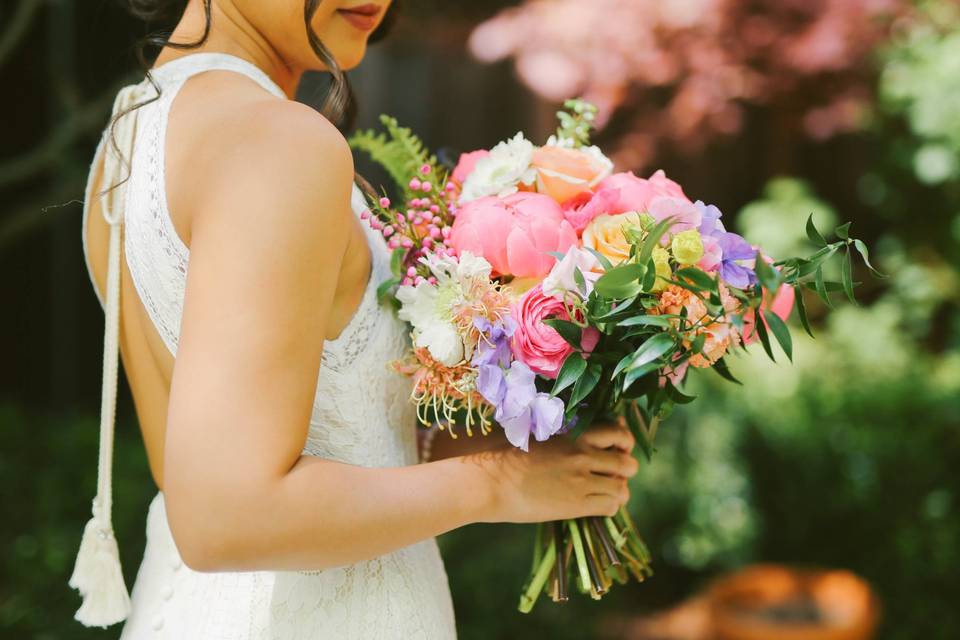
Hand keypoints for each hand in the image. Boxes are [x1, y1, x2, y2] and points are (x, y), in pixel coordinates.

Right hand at [474, 420, 639, 522]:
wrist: (490, 479)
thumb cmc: (504, 453)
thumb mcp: (537, 433)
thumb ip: (562, 434)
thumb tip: (576, 438)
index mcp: (574, 433)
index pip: (617, 432)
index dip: (623, 442)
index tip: (617, 448)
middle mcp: (583, 454)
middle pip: (625, 463)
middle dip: (626, 469)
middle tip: (616, 474)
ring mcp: (581, 480)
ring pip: (621, 488)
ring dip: (619, 491)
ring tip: (611, 494)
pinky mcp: (576, 504)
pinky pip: (609, 506)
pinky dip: (610, 507)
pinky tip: (599, 506)